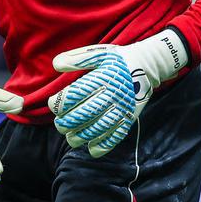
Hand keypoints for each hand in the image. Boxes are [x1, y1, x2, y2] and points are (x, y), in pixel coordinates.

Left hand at [47, 29, 187, 156]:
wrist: (146, 67)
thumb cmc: (117, 61)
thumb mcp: (98, 53)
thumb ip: (76, 59)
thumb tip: (55, 65)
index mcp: (103, 77)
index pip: (75, 94)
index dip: (60, 103)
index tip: (53, 105)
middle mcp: (112, 94)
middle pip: (84, 114)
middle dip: (67, 123)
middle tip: (60, 124)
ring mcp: (122, 108)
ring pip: (98, 128)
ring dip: (80, 137)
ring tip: (71, 137)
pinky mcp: (129, 118)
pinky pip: (116, 136)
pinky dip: (102, 146)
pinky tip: (91, 148)